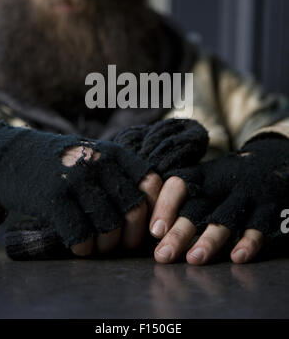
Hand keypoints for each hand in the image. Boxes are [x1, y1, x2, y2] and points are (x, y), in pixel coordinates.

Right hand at [0, 121, 152, 253]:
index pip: (151, 182)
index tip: (149, 228)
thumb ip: (120, 175)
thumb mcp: (95, 156)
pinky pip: (81, 235)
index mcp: (114, 152)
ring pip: (109, 226)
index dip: (156, 210)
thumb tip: (151, 212)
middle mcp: (99, 162)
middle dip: (131, 236)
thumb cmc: (62, 164)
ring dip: (107, 246)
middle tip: (122, 245)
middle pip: (133, 209)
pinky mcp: (54, 198)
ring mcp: (76, 179)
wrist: (15, 156)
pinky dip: (84, 248)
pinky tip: (80, 248)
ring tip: (99, 247)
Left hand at [149, 135, 288, 264]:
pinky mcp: (266, 207)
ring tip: (194, 259)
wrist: (271, 161)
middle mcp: (220, 184)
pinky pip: (257, 226)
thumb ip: (180, 197)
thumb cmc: (225, 179)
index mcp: (201, 176)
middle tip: (163, 255)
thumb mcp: (204, 178)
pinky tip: (237, 257)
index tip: (154, 231)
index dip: (165, 206)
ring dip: (209, 240)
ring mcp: (244, 194)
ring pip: (225, 218)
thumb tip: (150, 229)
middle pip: (198, 207)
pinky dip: (248, 242)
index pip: (178, 185)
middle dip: (179, 232)